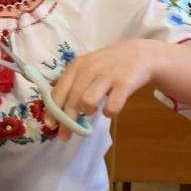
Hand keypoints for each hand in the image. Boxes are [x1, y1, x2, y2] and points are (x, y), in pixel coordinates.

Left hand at [44, 39, 158, 140]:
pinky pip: (111, 106)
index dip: (53, 111)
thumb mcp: (87, 68)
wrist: (140, 53)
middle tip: (66, 136)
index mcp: (76, 66)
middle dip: (67, 122)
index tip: (50, 125)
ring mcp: (107, 75)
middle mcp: (89, 69)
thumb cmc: (108, 65)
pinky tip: (110, 109)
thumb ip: (73, 85)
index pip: (58, 91)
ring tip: (92, 111)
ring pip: (87, 102)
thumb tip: (57, 111)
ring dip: (87, 112)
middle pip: (71, 100)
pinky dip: (109, 112)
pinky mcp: (124, 83)